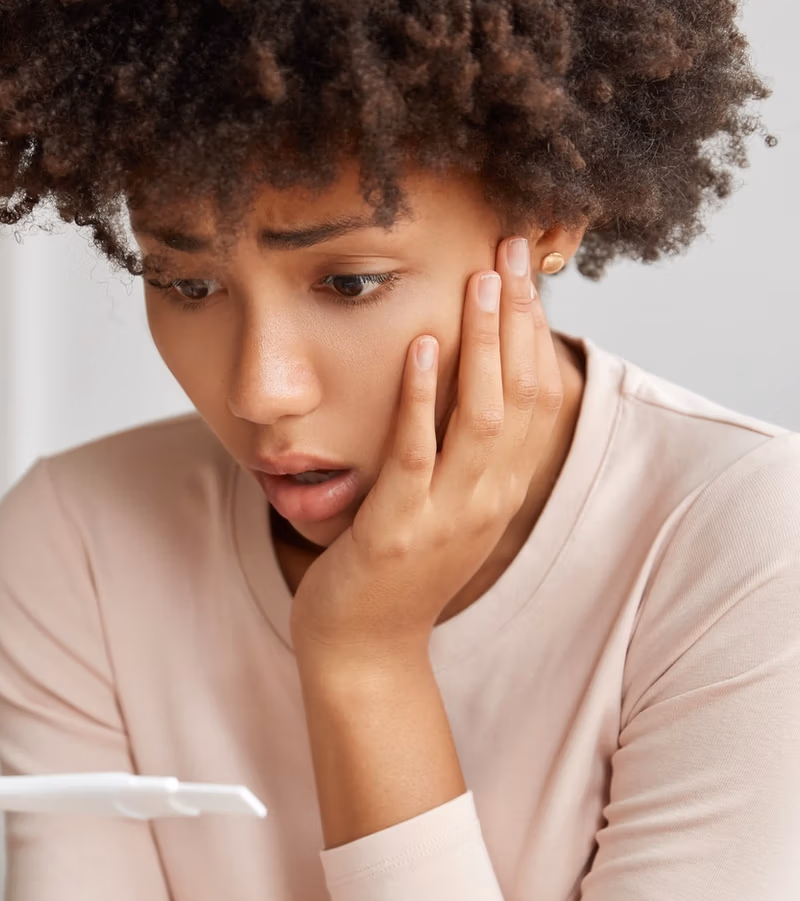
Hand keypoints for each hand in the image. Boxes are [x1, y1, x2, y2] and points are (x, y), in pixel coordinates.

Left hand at [290, 237, 564, 676]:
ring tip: (479, 281)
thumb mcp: (440, 503)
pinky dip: (421, 399)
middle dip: (518, 317)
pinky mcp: (397, 530)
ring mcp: (447, 517)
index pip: (539, 394)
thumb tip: (454, 377)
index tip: (526, 267)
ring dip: (482, 343)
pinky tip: (422, 349)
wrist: (362, 650)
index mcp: (500, 489)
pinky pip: (416, 454)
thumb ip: (454, 449)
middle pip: (523, 393)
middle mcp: (487, 499)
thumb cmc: (391, 570)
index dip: (536, 328)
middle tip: (511, 249)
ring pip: (482, 417)